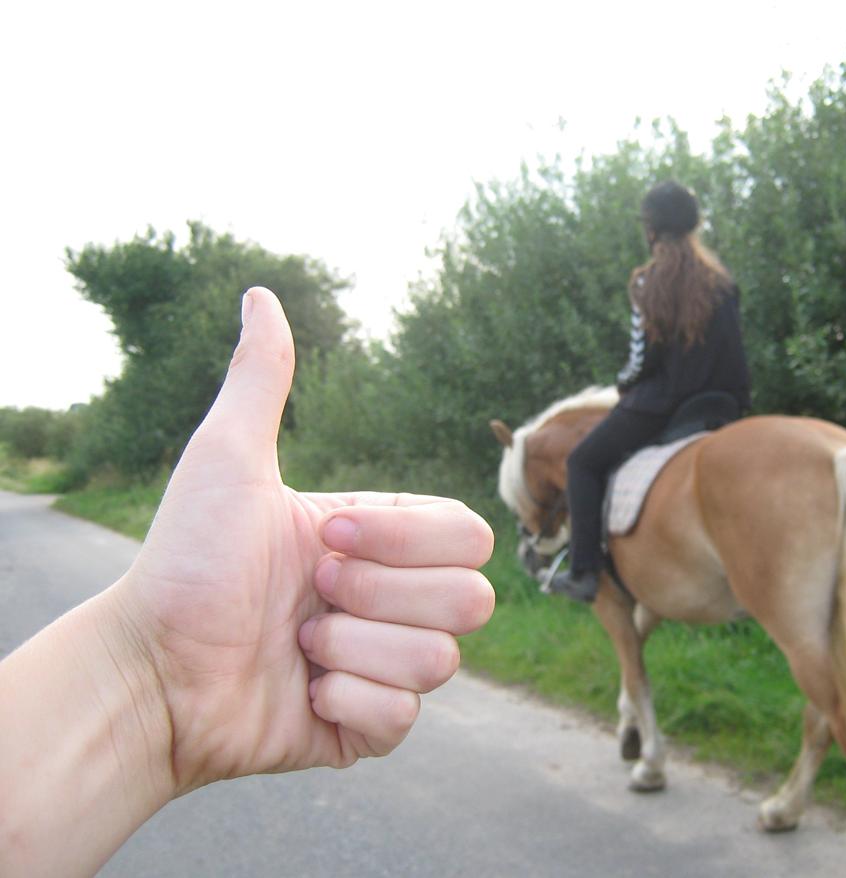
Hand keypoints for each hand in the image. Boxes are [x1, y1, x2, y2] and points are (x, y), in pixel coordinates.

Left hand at [112, 287, 494, 793]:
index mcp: (383, 540)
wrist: (148, 670)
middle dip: (379, 596)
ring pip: (441, 661)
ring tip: (296, 645)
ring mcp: (385, 666)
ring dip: (354, 651)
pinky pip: (405, 719)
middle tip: (309, 592)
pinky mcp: (369, 728)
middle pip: (472, 599)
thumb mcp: (227, 461)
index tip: (324, 537)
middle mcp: (394, 600)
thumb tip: (261, 294)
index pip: (468, 534)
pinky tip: (300, 692)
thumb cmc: (185, 562)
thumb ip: (262, 380)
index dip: (405, 539)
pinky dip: (347, 705)